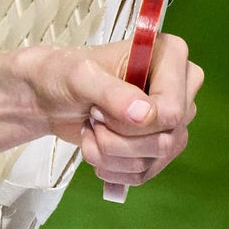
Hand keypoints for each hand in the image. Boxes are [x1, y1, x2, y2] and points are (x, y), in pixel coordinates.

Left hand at [16, 33, 201, 191]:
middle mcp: (181, 86)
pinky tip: (96, 149)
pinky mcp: (158, 144)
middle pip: (166, 139)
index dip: (131, 122)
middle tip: (92, 118)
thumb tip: (147, 115)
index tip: (97, 107)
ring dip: (110, 155)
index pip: (172, 111)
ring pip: (155, 159)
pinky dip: (113, 169)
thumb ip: (113, 93)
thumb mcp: (80, 77)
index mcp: (171, 56)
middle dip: (117, 140)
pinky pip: (147, 172)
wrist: (46, 97)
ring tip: (90, 131)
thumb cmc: (62, 75)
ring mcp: (172, 118)